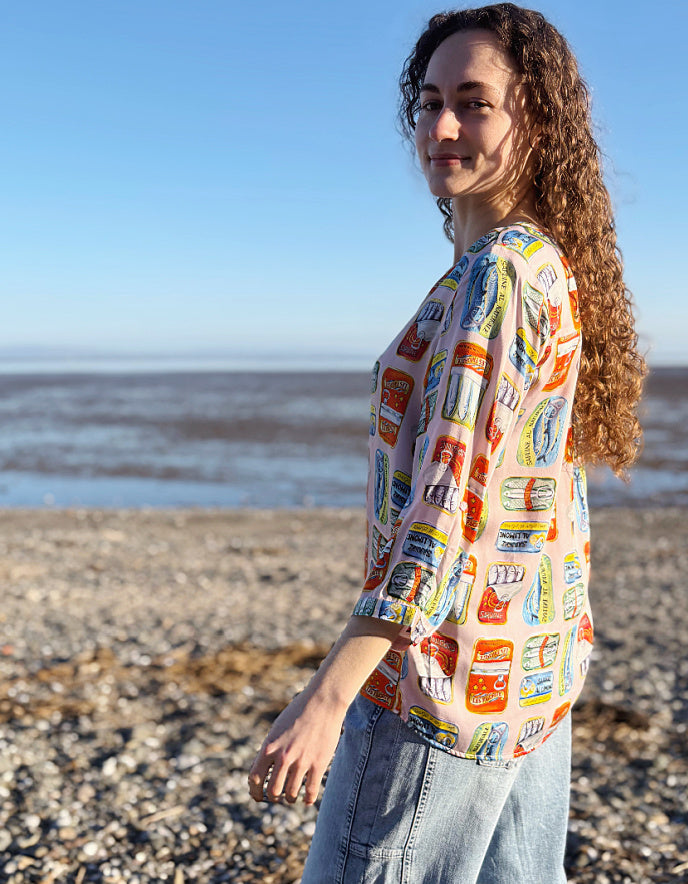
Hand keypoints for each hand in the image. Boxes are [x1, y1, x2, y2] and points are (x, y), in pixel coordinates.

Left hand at [248, 688, 346, 804]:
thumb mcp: (277, 729)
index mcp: (269, 747)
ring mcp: (302, 761)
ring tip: (292, 797)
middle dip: (274, 797)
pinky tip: (307, 800)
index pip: (254, 778)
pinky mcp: (318, 763)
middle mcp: (283, 756)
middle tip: (277, 797)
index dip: (254, 792)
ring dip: (291, 798)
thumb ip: (270, 749)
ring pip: (291, 794)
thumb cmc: (298, 712)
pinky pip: (311, 791)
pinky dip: (308, 799)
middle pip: (273, 790)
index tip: (258, 796)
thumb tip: (264, 771)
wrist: (322, 702)